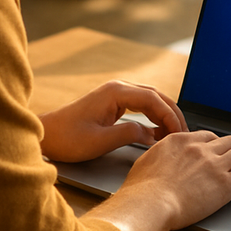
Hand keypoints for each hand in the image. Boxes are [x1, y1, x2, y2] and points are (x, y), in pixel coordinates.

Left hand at [39, 80, 187, 162]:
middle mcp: (117, 88)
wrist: (46, 135)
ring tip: (175, 134)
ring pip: (150, 100)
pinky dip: (153, 117)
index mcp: (115, 92)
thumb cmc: (67, 138)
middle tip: (184, 134)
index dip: (169, 116)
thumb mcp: (100, 141)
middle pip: (155, 96)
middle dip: (172, 114)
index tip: (179, 133)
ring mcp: (115, 94)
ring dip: (164, 115)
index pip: (153, 99)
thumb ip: (129, 135)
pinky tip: (158, 132)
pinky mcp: (112, 103)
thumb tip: (151, 135)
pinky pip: (140, 106)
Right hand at [120, 130, 230, 229]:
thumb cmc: (142, 190)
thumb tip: (160, 160)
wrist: (150, 203)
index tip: (219, 149)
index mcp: (180, 140)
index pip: (206, 136)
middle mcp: (200, 148)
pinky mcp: (226, 182)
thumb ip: (159, 156)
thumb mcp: (146, 161)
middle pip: (228, 141)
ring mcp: (214, 164)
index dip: (217, 143)